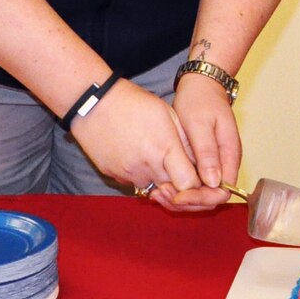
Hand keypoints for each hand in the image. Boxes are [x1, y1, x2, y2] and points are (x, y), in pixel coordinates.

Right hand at [68, 81, 220, 211]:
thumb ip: (187, 144)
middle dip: (187, 193)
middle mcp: (146, 166)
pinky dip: (146, 179)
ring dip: (166, 186)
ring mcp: (128, 174)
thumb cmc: (134, 104)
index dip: (201, 187)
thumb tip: (204, 165)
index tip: (206, 182)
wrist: (93, 104)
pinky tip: (147, 162)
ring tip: (169, 169)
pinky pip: (137, 185)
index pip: (190, 185)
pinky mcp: (115, 177)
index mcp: (164, 148)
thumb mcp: (168, 115)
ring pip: (155, 192)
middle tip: (195, 185)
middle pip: (174, 194)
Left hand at [170, 72, 243, 200]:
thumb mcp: (200, 125)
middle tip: (161, 195)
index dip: (200, 199)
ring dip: (182, 197)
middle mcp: (226, 163)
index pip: (222, 192)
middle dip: (188, 201)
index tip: (177, 195)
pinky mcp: (205, 161)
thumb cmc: (201, 101)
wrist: (202, 85)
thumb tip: (214, 182)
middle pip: (212, 197)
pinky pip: (197, 182)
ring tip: (158, 192)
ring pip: (203, 192)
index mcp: (229, 155)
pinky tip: (162, 184)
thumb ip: (208, 153)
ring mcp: (216, 163)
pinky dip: (180, 187)